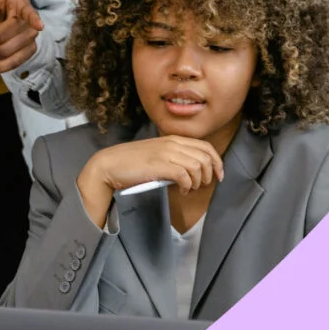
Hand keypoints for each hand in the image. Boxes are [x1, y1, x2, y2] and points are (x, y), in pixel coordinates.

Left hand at [0, 0, 43, 76]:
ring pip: (8, 54)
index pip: (29, 12)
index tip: (39, 26)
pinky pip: (12, 64)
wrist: (8, 16)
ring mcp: (30, 41)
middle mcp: (29, 25)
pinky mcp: (26, 54)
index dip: (34, 19)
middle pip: (4, 38)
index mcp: (21, 6)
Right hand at [75, 137, 223, 227]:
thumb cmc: (131, 162)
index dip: (217, 162)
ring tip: (189, 189)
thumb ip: (173, 157)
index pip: (205, 147)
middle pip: (205, 157)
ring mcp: (166, 154)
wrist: (110, 164)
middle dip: (209, 174)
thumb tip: (191, 170)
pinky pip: (185, 176)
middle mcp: (172, 144)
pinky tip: (181, 190)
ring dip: (198, 182)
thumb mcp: (156, 153)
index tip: (218, 176)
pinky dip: (187, 186)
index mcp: (173, 139)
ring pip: (197, 167)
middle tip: (201, 186)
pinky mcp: (159, 166)